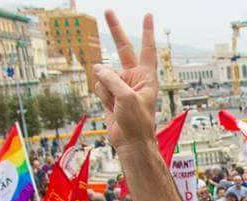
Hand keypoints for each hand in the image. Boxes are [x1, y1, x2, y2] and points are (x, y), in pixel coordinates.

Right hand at [93, 12, 158, 152]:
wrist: (130, 142)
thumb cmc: (137, 122)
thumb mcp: (126, 98)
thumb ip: (112, 79)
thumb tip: (97, 68)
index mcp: (146, 77)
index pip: (147, 49)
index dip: (146, 32)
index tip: (148, 15)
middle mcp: (134, 77)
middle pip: (123, 49)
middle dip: (116, 30)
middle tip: (108, 10)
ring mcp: (121, 85)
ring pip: (104, 75)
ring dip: (106, 89)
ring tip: (117, 105)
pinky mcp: (110, 94)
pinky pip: (99, 86)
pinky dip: (102, 96)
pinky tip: (111, 108)